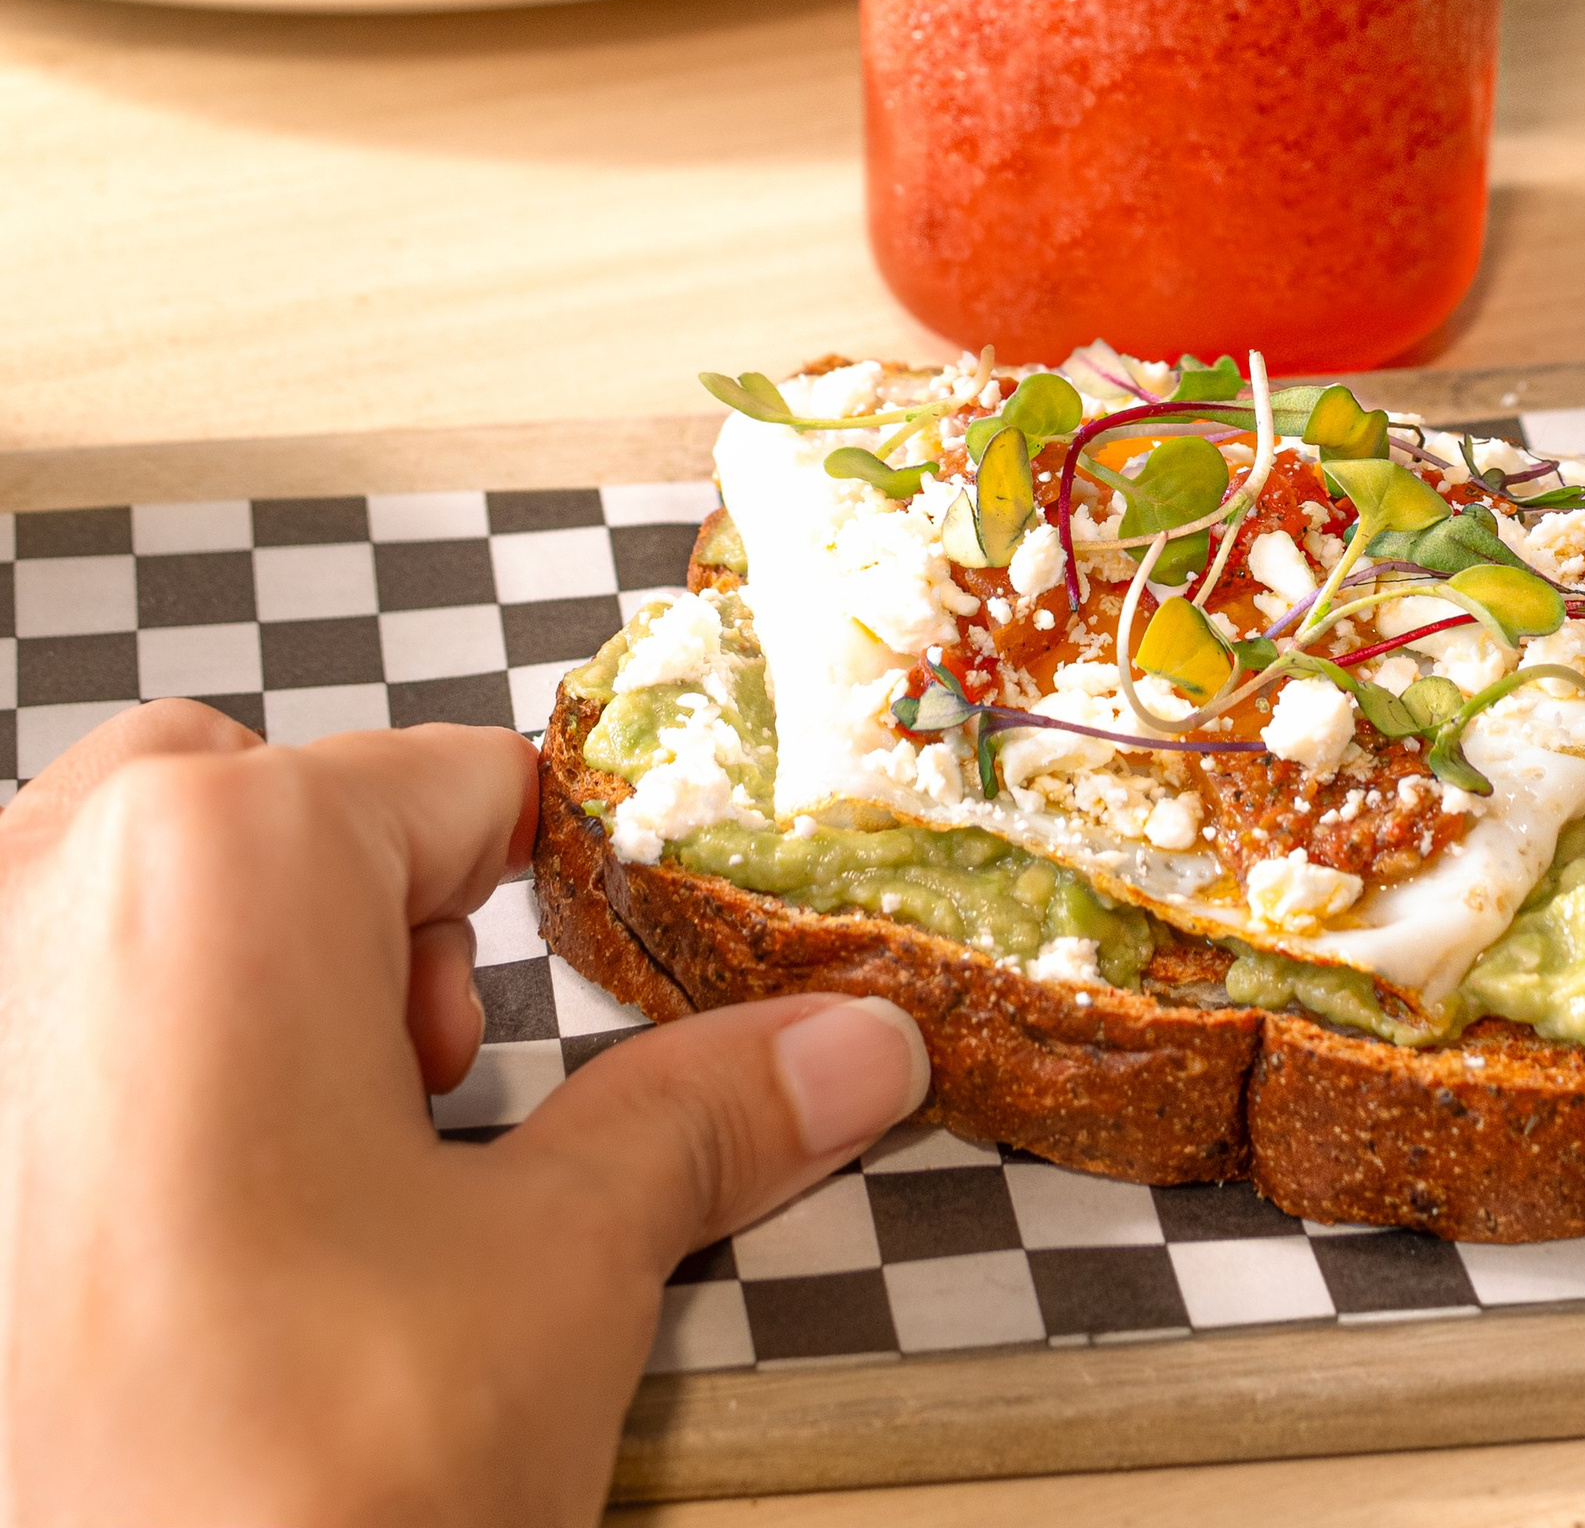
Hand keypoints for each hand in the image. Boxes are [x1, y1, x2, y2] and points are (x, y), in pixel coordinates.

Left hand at [0, 705, 927, 1527]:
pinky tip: (173, 1275)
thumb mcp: (551, 1281)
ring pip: (129, 918)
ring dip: (231, 1018)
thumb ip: (700, 1119)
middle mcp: (38, 894)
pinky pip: (33, 1045)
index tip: (590, 1003)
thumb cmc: (259, 1495)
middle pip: (264, 815)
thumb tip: (845, 1046)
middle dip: (358, 940)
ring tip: (295, 1212)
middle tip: (412, 1118)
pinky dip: (106, 1106)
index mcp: (215, 860)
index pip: (467, 786)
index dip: (560, 906)